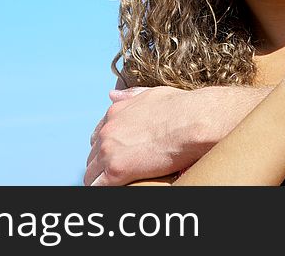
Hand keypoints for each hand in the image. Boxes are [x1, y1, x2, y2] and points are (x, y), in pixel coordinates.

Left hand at [85, 85, 208, 185]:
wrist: (192, 120)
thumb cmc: (180, 107)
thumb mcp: (152, 93)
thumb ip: (130, 96)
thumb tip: (111, 95)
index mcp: (114, 113)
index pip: (98, 136)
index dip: (106, 148)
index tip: (117, 156)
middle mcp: (107, 131)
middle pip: (93, 156)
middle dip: (103, 165)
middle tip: (118, 174)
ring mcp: (109, 151)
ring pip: (91, 174)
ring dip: (101, 180)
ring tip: (115, 186)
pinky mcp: (117, 170)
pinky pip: (98, 187)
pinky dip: (104, 190)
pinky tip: (117, 191)